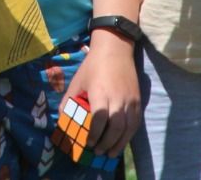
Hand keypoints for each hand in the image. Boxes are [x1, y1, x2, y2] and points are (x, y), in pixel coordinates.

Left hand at [63, 29, 141, 159]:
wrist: (115, 49)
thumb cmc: (92, 67)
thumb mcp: (77, 83)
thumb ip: (69, 103)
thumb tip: (63, 122)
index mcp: (100, 92)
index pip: (99, 119)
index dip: (94, 134)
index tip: (88, 143)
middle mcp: (117, 98)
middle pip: (115, 127)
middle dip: (106, 143)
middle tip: (98, 152)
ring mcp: (130, 100)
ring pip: (128, 128)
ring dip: (119, 143)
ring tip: (110, 153)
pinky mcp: (138, 100)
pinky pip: (136, 122)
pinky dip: (129, 135)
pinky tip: (122, 141)